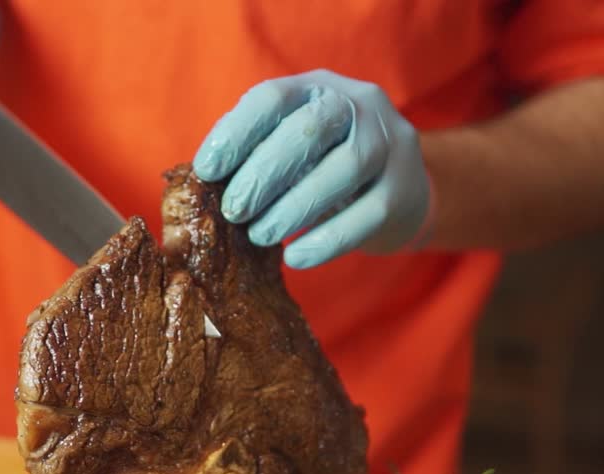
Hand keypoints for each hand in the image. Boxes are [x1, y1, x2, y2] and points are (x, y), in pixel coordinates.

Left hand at [193, 70, 433, 268]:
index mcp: (316, 87)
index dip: (236, 134)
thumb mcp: (288, 146)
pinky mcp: (404, 189)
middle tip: (234, 211)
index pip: (272, 98)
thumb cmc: (322, 165)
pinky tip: (296, 257)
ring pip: (344, 169)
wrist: (398, 187)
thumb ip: (252, 152)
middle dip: (263, 174)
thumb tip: (199, 182)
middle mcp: (358, 104)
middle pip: (308, 130)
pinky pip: (366, 216)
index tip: (207, 171)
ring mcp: (389, 144)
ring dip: (293, 208)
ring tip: (261, 235)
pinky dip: (326, 240)